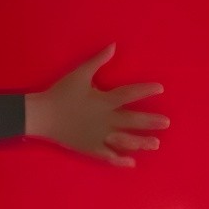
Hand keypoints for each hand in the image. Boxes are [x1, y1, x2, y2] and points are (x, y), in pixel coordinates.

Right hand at [25, 44, 167, 167]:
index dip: (145, 90)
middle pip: (132, 121)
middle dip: (151, 122)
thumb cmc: (61, 93)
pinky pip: (108, 156)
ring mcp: (99, 136)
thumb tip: (113, 46)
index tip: (160, 89)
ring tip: (156, 144)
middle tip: (166, 123)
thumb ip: (97, 61)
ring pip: (124, 141)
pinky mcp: (91, 148)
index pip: (129, 94)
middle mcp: (105, 120)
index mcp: (103, 101)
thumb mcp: (79, 74)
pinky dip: (120, 160)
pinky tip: (132, 163)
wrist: (41, 116)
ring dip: (141, 142)